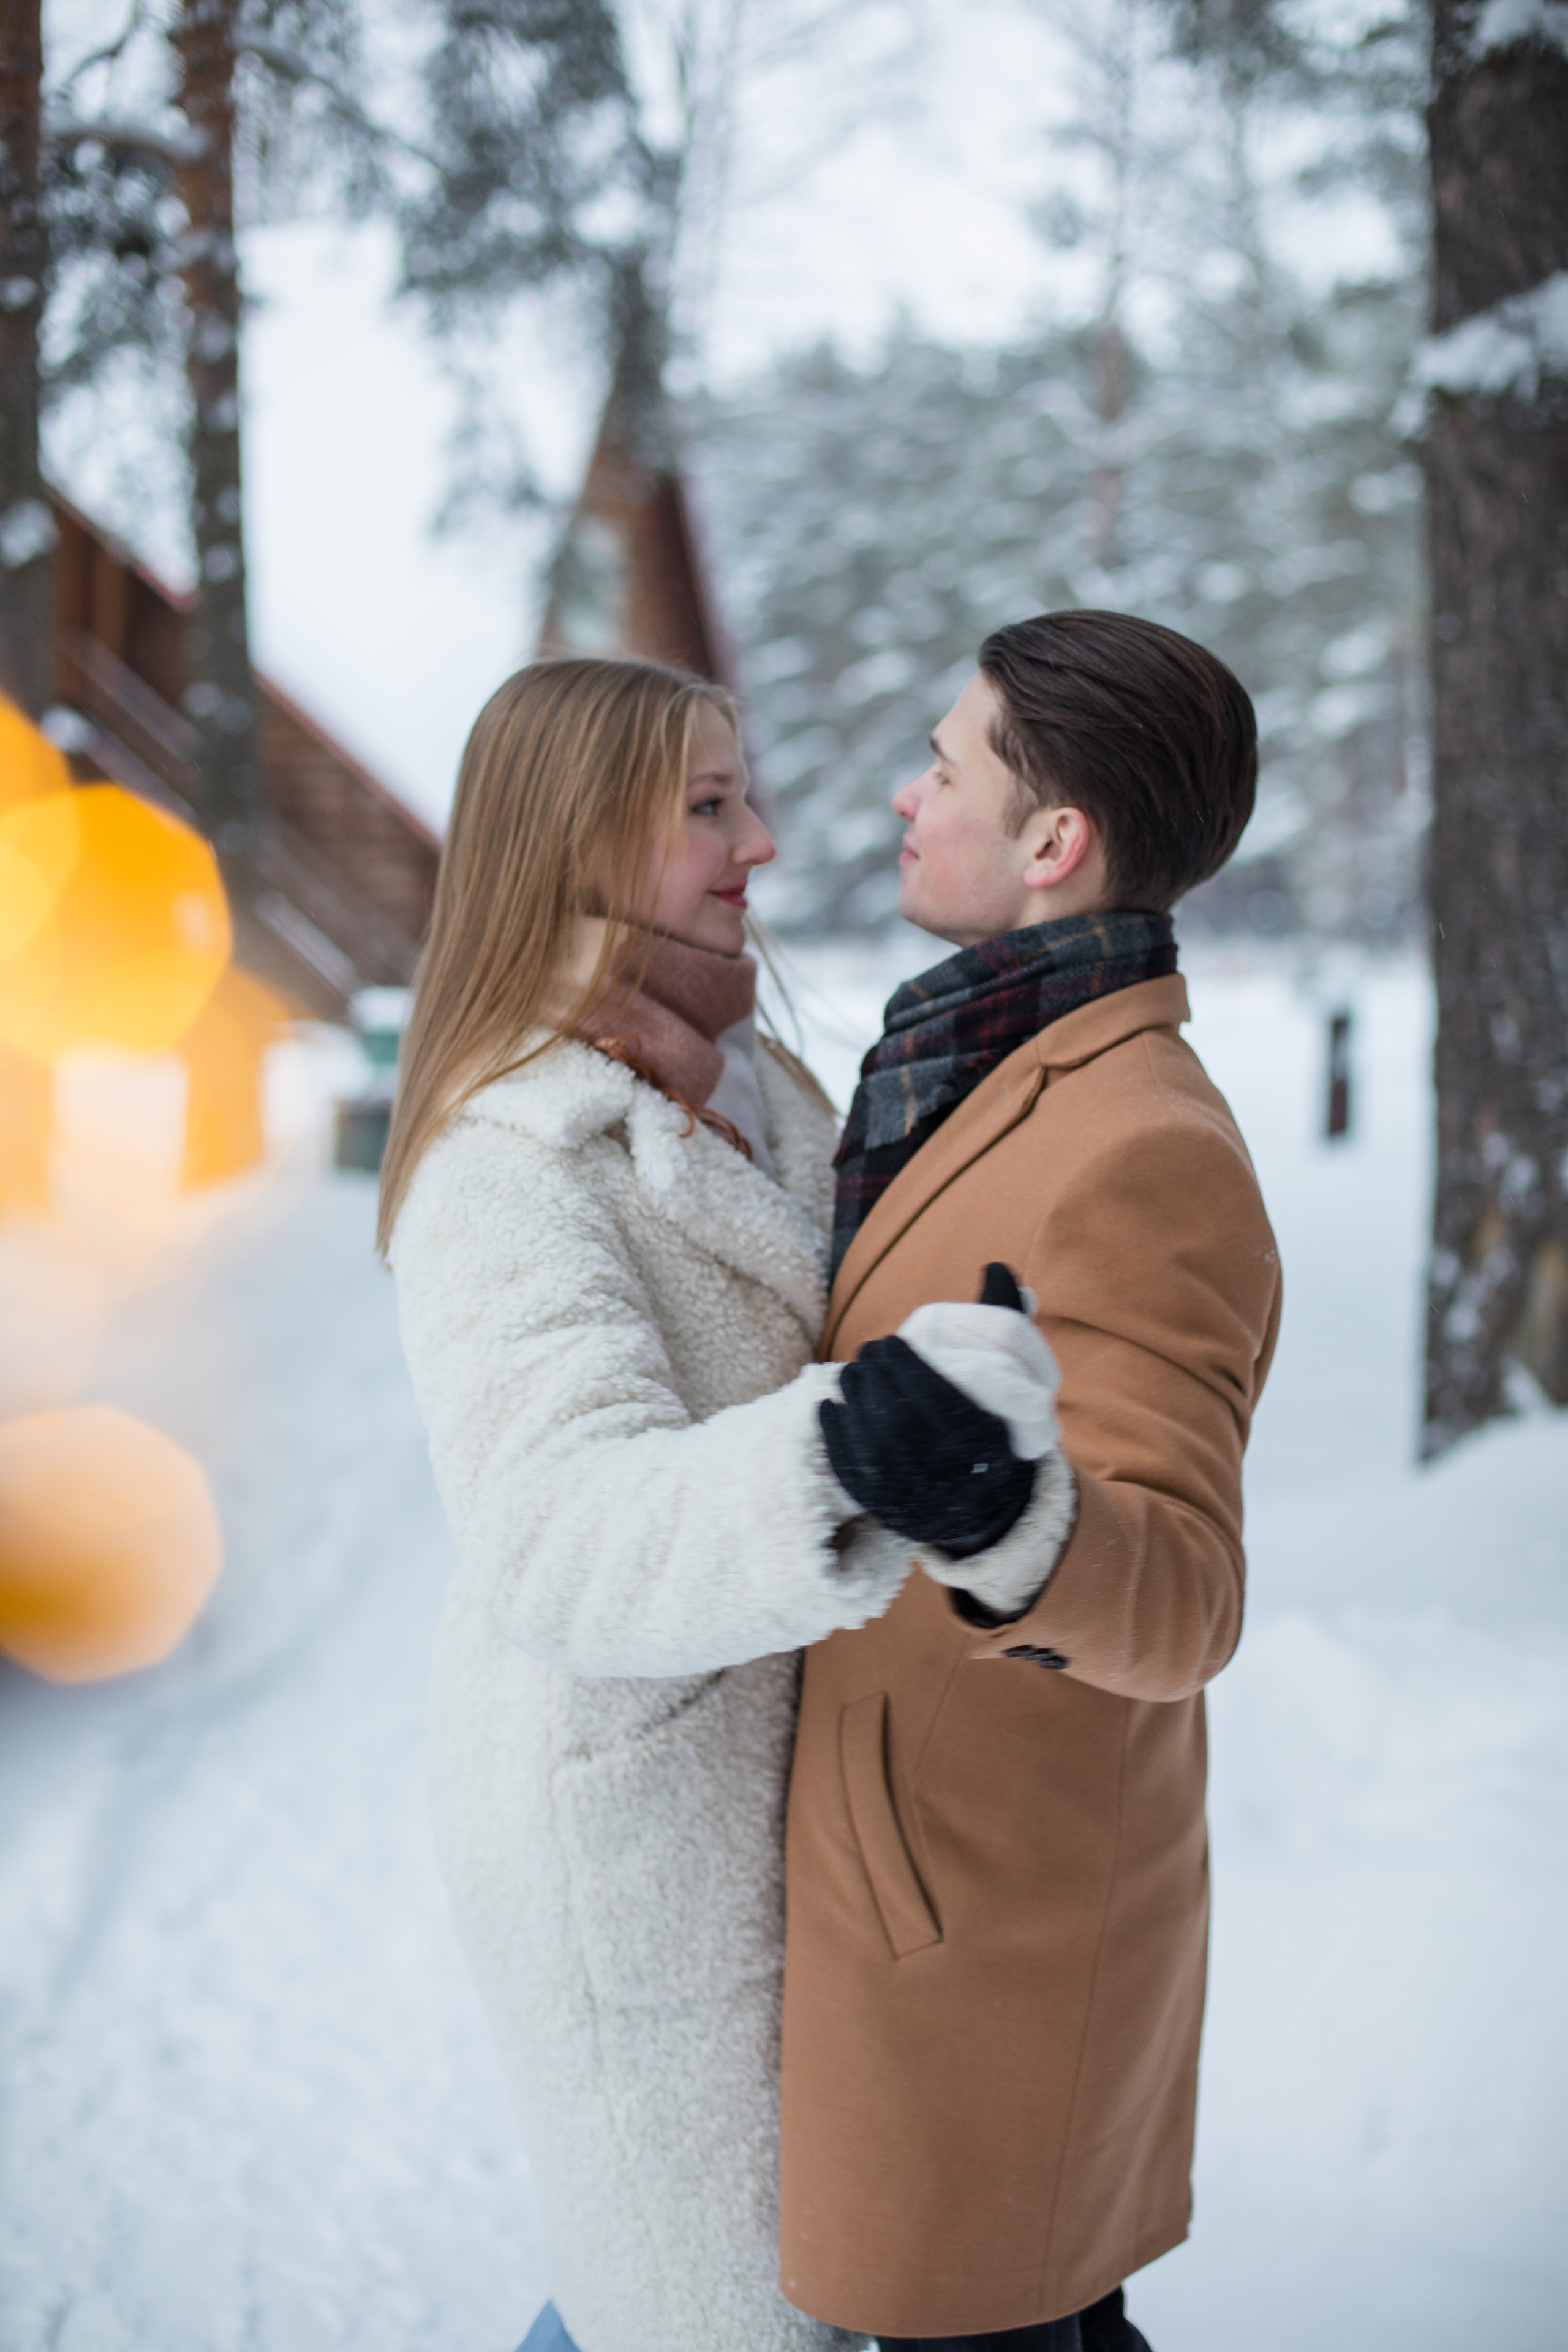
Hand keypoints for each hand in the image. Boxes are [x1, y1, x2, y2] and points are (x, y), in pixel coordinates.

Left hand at [819, 1264, 1044, 1558]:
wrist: (978, 1505)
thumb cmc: (992, 1425)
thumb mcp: (1011, 1381)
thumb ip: (1006, 1325)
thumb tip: (996, 1268)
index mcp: (986, 1445)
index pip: (941, 1401)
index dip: (911, 1367)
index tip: (893, 1339)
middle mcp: (950, 1477)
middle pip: (900, 1419)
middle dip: (879, 1377)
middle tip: (872, 1350)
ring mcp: (914, 1496)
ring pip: (872, 1441)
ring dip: (856, 1398)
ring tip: (854, 1372)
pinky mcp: (882, 1507)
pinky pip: (850, 1469)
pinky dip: (835, 1434)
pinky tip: (831, 1406)